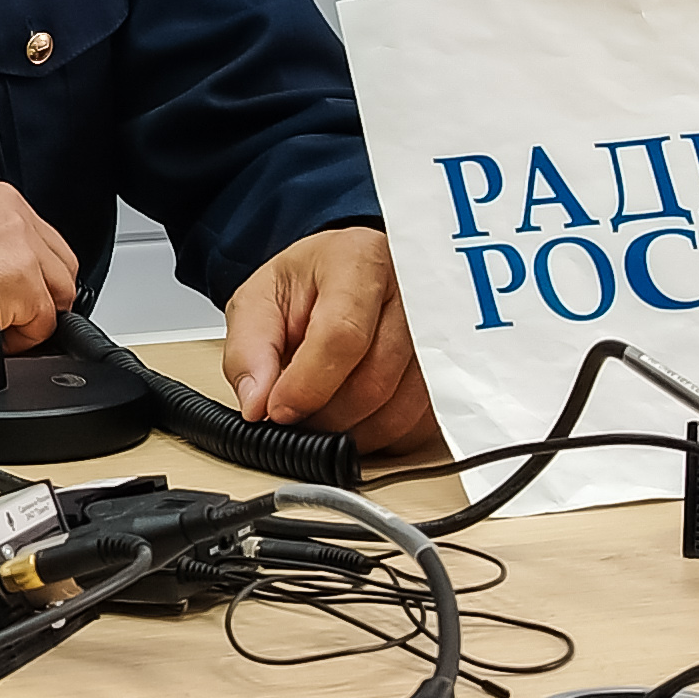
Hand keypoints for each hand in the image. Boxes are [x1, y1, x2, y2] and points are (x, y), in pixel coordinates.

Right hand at [0, 175, 78, 356]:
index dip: (36, 277)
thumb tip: (12, 271)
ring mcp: (18, 242)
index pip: (46, 241)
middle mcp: (11, 211)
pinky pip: (41, 322)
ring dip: (31, 318)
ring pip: (57, 293)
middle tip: (9, 315)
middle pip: (62, 267)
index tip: (19, 292)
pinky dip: (20, 339)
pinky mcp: (18, 278)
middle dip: (42, 298)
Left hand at [222, 229, 440, 456]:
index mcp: (359, 261)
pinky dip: (382, 436)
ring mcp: (437, 333)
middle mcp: (411, 292)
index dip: (306, 384)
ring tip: (322, 415)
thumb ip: (249, 350)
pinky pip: (419, 424)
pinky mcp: (449, 371)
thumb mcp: (260, 300)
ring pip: (399, 409)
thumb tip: (257, 404)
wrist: (347, 274)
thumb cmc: (309, 284)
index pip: (342, 335)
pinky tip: (355, 416)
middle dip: (325, 415)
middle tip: (295, 416)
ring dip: (352, 431)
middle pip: (374, 379)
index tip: (278, 410)